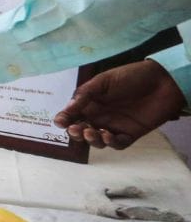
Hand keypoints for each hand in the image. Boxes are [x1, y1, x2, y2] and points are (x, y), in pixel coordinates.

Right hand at [54, 60, 184, 149]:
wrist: (161, 82)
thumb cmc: (130, 77)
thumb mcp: (103, 81)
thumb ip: (85, 94)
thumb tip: (67, 108)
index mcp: (91, 102)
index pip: (72, 114)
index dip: (64, 119)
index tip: (60, 122)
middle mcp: (100, 116)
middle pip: (82, 130)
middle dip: (75, 132)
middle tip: (75, 129)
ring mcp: (115, 126)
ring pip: (97, 140)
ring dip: (91, 140)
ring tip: (91, 132)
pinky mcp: (130, 134)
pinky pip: (117, 144)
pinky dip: (110, 143)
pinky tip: (108, 135)